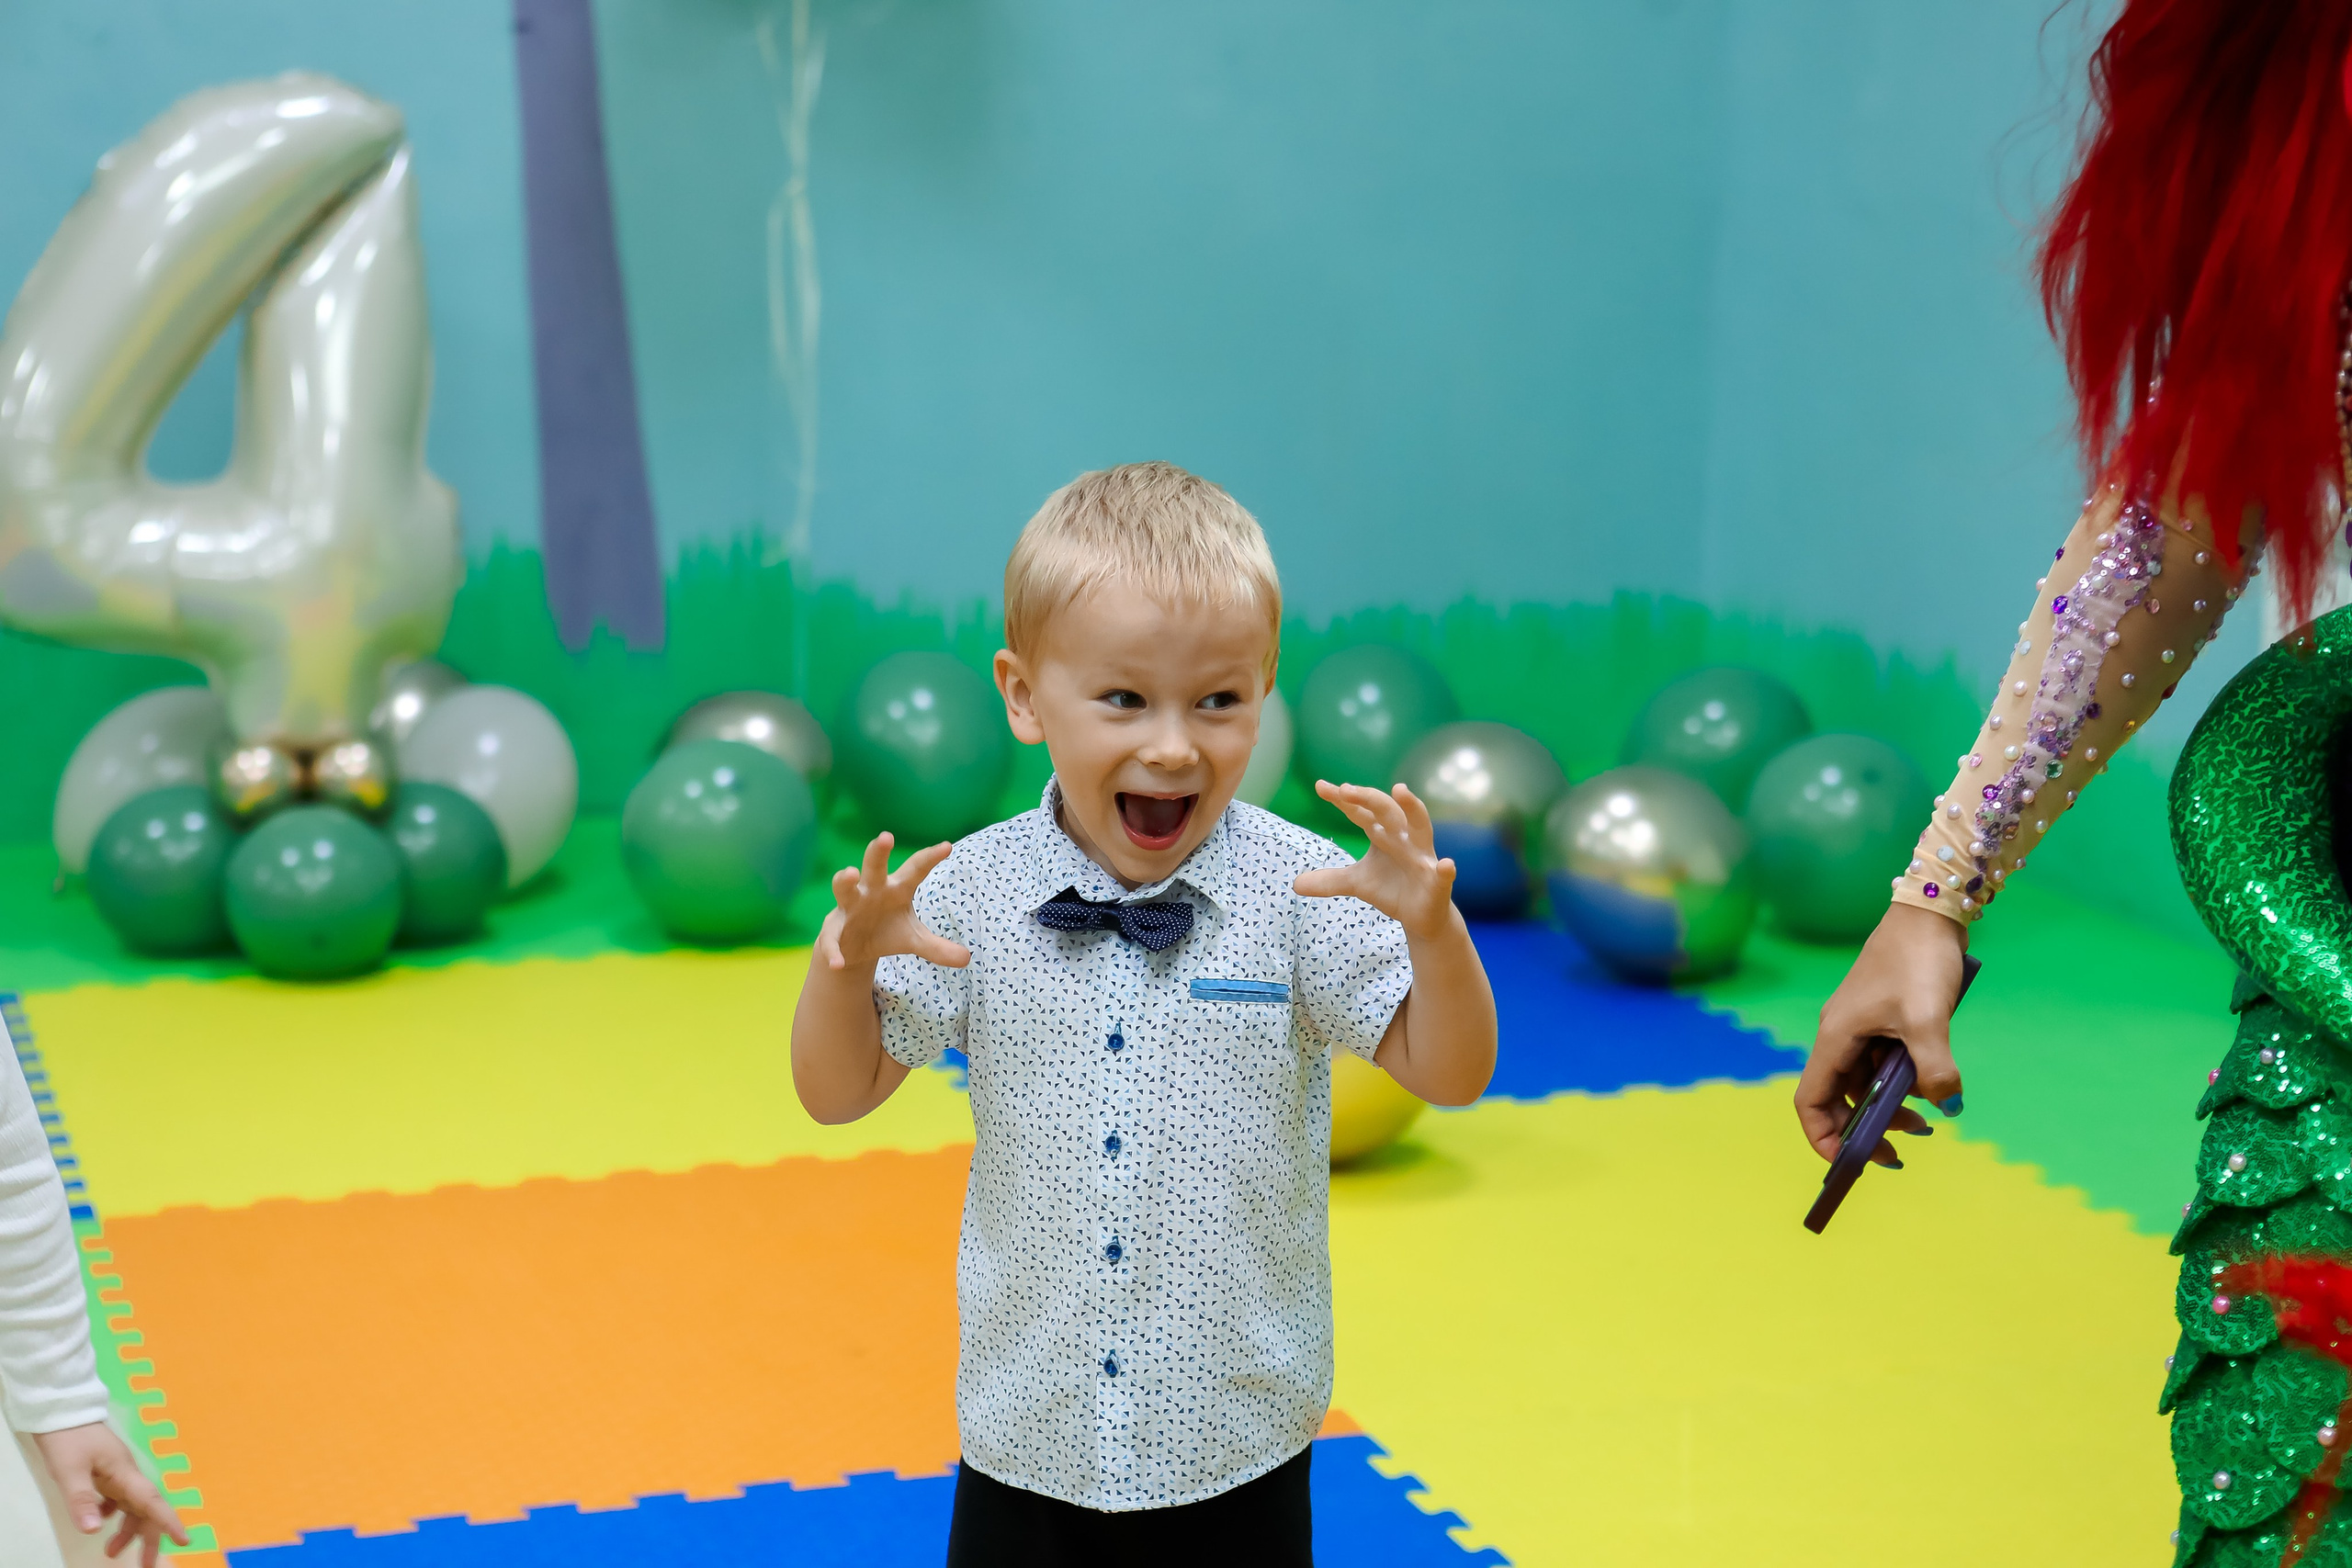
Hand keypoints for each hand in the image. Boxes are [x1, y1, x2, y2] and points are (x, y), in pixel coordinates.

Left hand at [32, 1422, 186, 1566]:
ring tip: (111, 1552)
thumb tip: (92, 1530)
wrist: (63, 1411)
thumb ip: (82, 1499)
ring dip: (127, 1530)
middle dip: (150, 1538)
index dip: (169, 1521)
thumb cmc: (69, 1439)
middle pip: (147, 1510)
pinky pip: (118, 1500)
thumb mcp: (70, 1470)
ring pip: (132, 1507)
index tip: (184, 1540)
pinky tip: (98, 1520)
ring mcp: (118, 1474)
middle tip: (146, 1565)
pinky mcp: (107, 1474)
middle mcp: (127, 1476)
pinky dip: (112, 1515)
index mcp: (125, 1474)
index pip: (152, 1500)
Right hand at [816, 833, 971, 971]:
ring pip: (844, 889)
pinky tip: (838, 964)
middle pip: (874, 867)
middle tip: (886, 837)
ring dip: (845, 881)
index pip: (915, 869)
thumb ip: (937, 948)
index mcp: (896, 889)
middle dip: (878, 852)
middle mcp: (872, 891)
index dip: (929, 858)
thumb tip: (966, 959)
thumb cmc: (888, 931)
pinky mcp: (834, 928)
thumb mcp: (914, 940)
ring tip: (849, 873)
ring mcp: (849, 907)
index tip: (947, 847)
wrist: (854, 948)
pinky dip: (833, 950)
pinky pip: (831, 937)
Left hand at [1294, 781, 1457, 937]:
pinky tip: (1446, 866)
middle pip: (1386, 811)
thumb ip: (1330, 880)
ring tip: (1401, 791)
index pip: (1361, 812)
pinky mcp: (1437, 882)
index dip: (1343, 799)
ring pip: (1421, 828)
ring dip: (1412, 809)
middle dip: (1368, 798)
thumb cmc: (1391, 889)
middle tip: (1346, 789)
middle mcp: (1404, 838)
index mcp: (1383, 834)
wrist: (1420, 916)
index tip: (1321, 786)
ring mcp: (1422, 857)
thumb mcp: (1356, 883)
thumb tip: (1295, 884)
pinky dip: (1445, 870)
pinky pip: (1443, 874)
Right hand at [1794, 901, 1967, 1167]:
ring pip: (1862, 1083)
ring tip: (1927, 1123)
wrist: (1929, 913)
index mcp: (1836, 1037)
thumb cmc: (1918, 961)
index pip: (1810, 1100)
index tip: (1850, 1163)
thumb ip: (1935, 1069)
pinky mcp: (1881, 1018)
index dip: (1823, 1137)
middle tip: (1901, 1152)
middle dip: (1864, 1130)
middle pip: (1836, 1098)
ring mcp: (1860, 1026)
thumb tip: (1948, 1106)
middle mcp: (1840, 1035)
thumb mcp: (1927, 1019)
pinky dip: (1900, 1084)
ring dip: (1887, 1108)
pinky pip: (1881, 1063)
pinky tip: (1931, 1087)